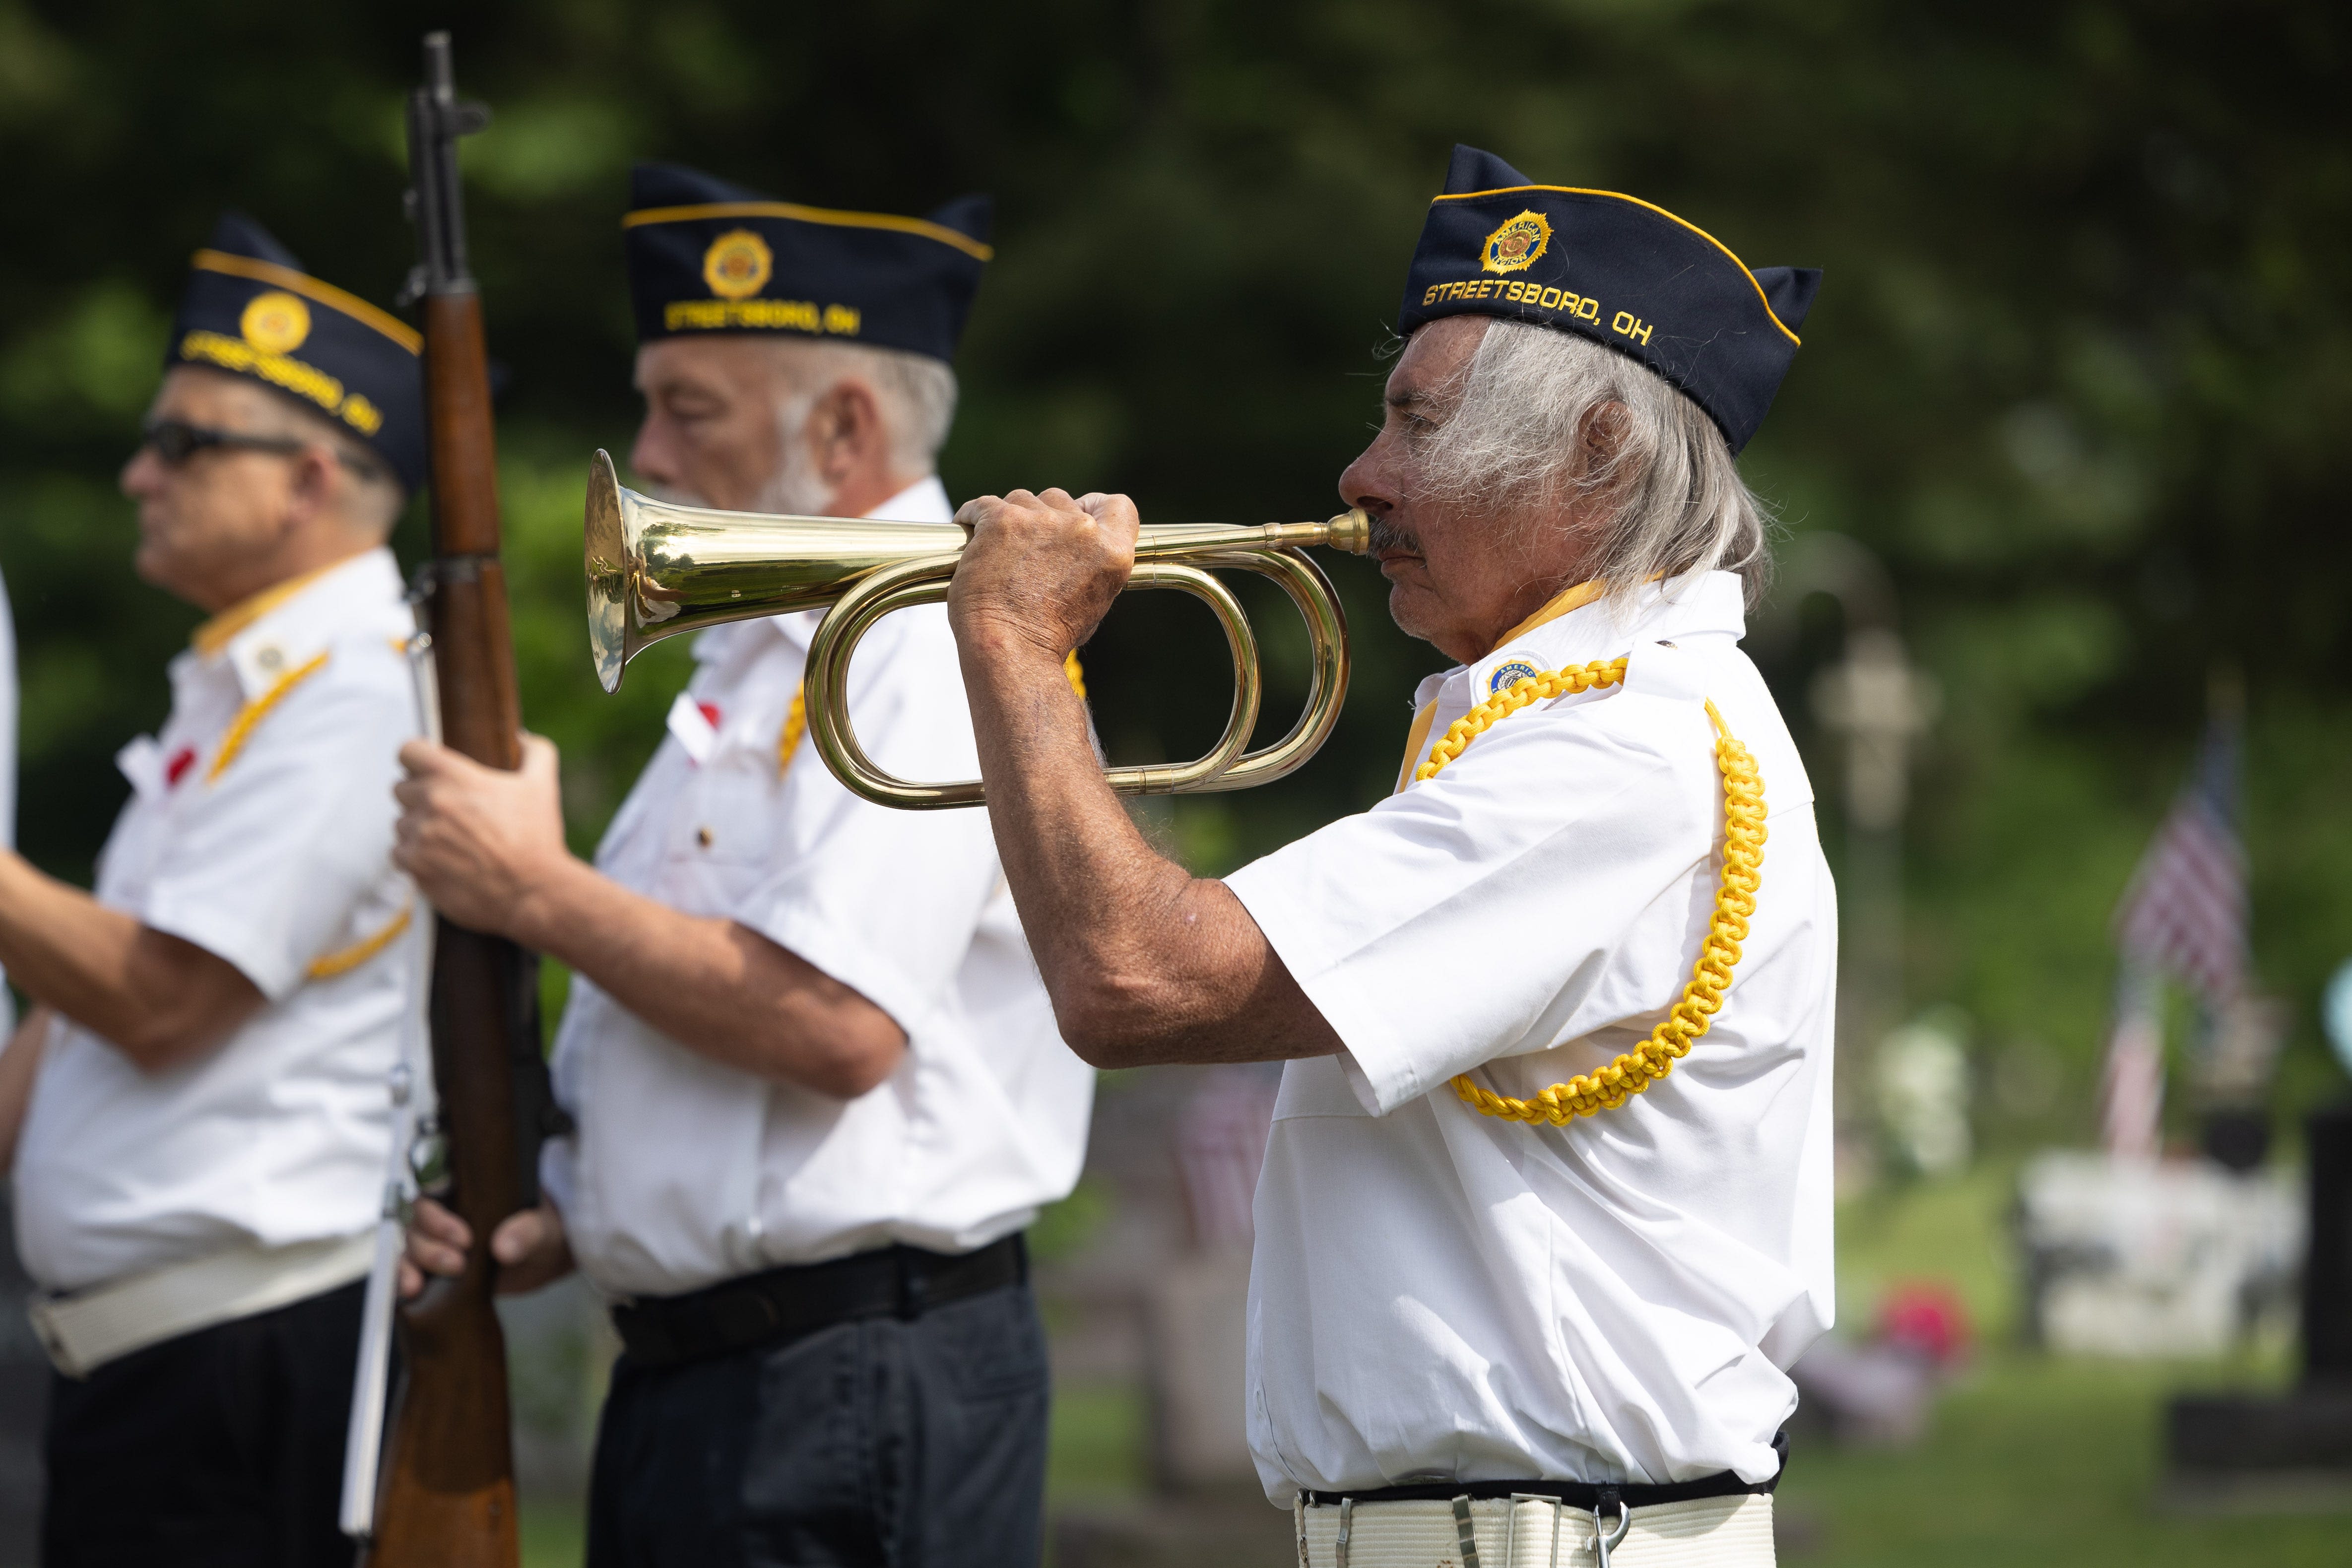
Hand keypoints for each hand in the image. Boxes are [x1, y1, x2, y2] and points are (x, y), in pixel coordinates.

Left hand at [393, 733, 571, 941]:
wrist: (532, 892)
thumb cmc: (537, 839)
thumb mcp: (542, 786)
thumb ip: (535, 751)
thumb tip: (521, 738)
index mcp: (454, 777)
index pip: (407, 751)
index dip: (417, 758)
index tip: (426, 766)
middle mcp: (430, 804)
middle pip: (401, 789)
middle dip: (420, 796)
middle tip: (447, 809)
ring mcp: (419, 838)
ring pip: (400, 823)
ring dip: (418, 828)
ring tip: (450, 840)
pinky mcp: (414, 868)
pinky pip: (399, 854)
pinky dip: (415, 856)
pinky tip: (442, 860)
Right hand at [398, 1195, 573, 1298]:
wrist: (543, 1259)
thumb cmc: (543, 1230)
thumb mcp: (543, 1229)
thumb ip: (527, 1232)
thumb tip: (503, 1248)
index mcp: (468, 1192)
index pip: (434, 1190)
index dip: (437, 1213)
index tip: (464, 1238)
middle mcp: (447, 1213)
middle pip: (417, 1222)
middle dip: (430, 1245)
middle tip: (458, 1264)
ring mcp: (438, 1241)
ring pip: (411, 1246)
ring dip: (414, 1265)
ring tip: (423, 1285)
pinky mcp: (436, 1268)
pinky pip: (409, 1270)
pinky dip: (403, 1279)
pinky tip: (409, 1292)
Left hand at [948, 488, 1137, 661]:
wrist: (1011, 649)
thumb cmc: (1047, 638)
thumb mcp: (1092, 603)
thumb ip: (1090, 566)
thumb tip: (1071, 552)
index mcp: (1113, 552)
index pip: (1117, 506)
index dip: (1093, 506)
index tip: (1076, 514)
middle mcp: (1083, 530)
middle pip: (1060, 500)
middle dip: (1042, 519)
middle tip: (1024, 547)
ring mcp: (1042, 522)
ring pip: (1022, 499)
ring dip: (1009, 519)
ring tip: (995, 549)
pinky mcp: (1002, 521)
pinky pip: (982, 505)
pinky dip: (973, 517)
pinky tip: (969, 533)